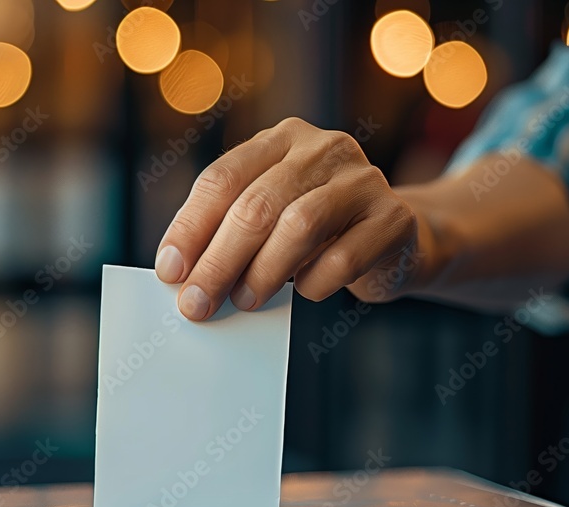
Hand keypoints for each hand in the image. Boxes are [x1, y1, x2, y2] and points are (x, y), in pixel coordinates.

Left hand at [153, 117, 423, 320]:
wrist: (399, 241)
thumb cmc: (320, 236)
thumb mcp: (272, 223)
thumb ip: (233, 235)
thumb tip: (184, 276)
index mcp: (281, 140)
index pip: (222, 178)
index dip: (190, 227)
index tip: (169, 272)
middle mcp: (323, 148)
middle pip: (256, 205)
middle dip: (218, 261)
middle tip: (196, 304)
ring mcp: (363, 179)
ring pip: (299, 225)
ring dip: (263, 272)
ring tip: (244, 301)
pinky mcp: (394, 217)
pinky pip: (344, 257)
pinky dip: (316, 283)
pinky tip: (306, 293)